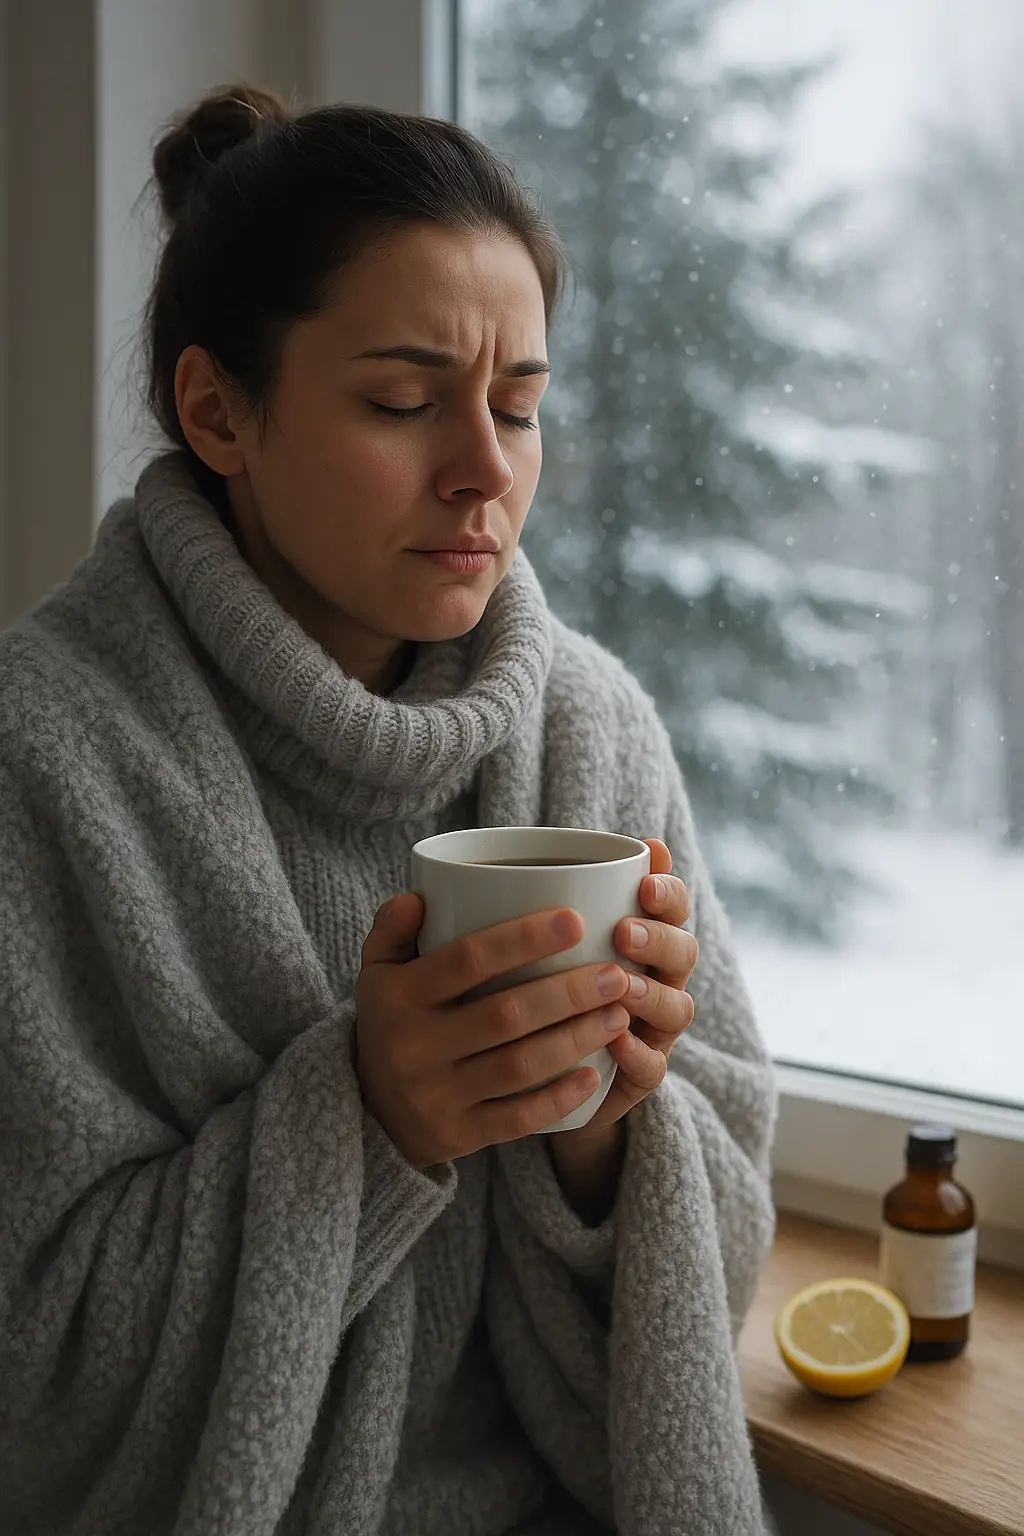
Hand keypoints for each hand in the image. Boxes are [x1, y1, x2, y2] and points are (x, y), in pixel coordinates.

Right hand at [354, 896, 634, 1169]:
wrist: (368, 1111)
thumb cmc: (390, 1023)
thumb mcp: (377, 973)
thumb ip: (391, 929)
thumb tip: (419, 896)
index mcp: (402, 996)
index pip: (467, 959)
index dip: (522, 939)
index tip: (575, 920)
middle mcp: (416, 1046)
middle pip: (505, 1014)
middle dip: (568, 993)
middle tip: (616, 975)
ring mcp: (437, 1094)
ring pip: (519, 1066)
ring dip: (575, 1039)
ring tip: (619, 1014)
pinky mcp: (458, 1133)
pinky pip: (516, 1118)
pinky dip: (558, 1098)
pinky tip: (594, 1075)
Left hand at [546, 840, 696, 1219]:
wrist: (529, 1079)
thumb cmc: (529, 993)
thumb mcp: (527, 948)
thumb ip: (528, 908)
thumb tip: (489, 866)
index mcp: (640, 938)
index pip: (671, 906)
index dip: (667, 893)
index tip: (643, 881)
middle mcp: (655, 979)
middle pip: (682, 953)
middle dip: (660, 938)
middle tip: (623, 932)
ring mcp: (652, 1029)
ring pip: (678, 1008)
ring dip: (652, 994)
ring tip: (621, 985)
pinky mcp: (638, 1076)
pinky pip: (654, 1067)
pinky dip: (637, 1054)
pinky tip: (616, 1042)